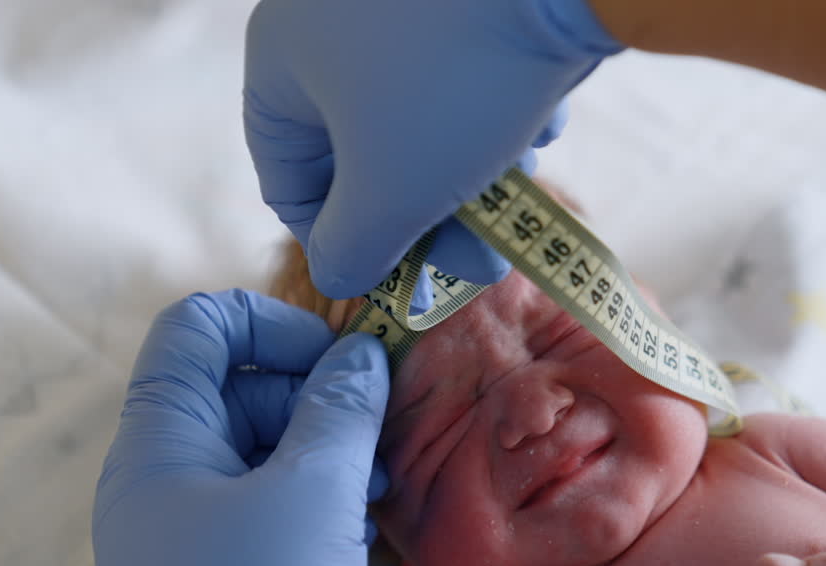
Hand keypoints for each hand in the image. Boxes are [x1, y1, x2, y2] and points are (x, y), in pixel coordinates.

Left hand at [93, 290, 389, 565]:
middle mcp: (155, 473)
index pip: (197, 326)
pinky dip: (304, 498)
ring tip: (376, 483)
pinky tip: (352, 525)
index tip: (334, 359)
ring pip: (251, 449)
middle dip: (311, 395)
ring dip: (318, 450)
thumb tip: (360, 356)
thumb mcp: (314, 494)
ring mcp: (175, 526)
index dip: (268, 322)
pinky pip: (253, 505)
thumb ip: (340, 410)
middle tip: (376, 430)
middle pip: (233, 385)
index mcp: (160, 436)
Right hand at [243, 0, 621, 301]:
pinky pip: (464, 73)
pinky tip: (542, 115)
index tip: (406, 279)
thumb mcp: (392, 192)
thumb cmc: (455, 82)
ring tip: (526, 175)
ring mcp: (398, 4)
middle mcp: (328, 20)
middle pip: (367, 159)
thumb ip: (351, 251)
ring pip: (424, 123)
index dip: (347, 248)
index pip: (291, 185)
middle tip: (488, 257)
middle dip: (434, 218)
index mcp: (282, 60)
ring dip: (477, 172)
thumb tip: (339, 277)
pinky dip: (500, 111)